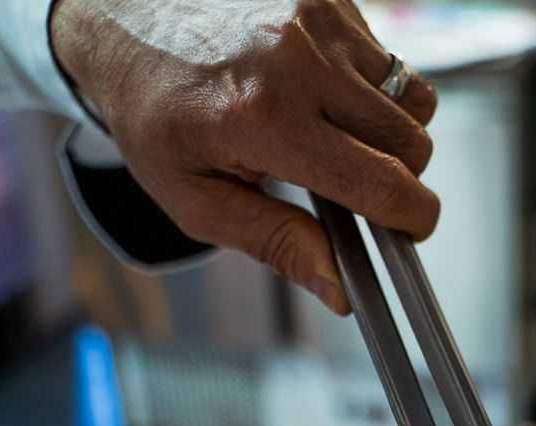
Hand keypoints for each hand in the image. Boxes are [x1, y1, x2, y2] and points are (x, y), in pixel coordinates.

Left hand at [50, 0, 439, 312]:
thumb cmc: (155, 113)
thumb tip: (339, 289)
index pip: (383, 183)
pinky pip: (388, 59)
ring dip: (392, 131)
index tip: (410, 230)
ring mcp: (317, 18)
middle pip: (412, 143)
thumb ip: (276, 244)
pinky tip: (326, 94)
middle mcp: (298, 60)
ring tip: (340, 137)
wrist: (122, 20)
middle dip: (400, 177)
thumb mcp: (197, 201)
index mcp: (265, 120)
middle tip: (361, 189)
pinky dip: (372, 87)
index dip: (413, 219)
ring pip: (413, 99)